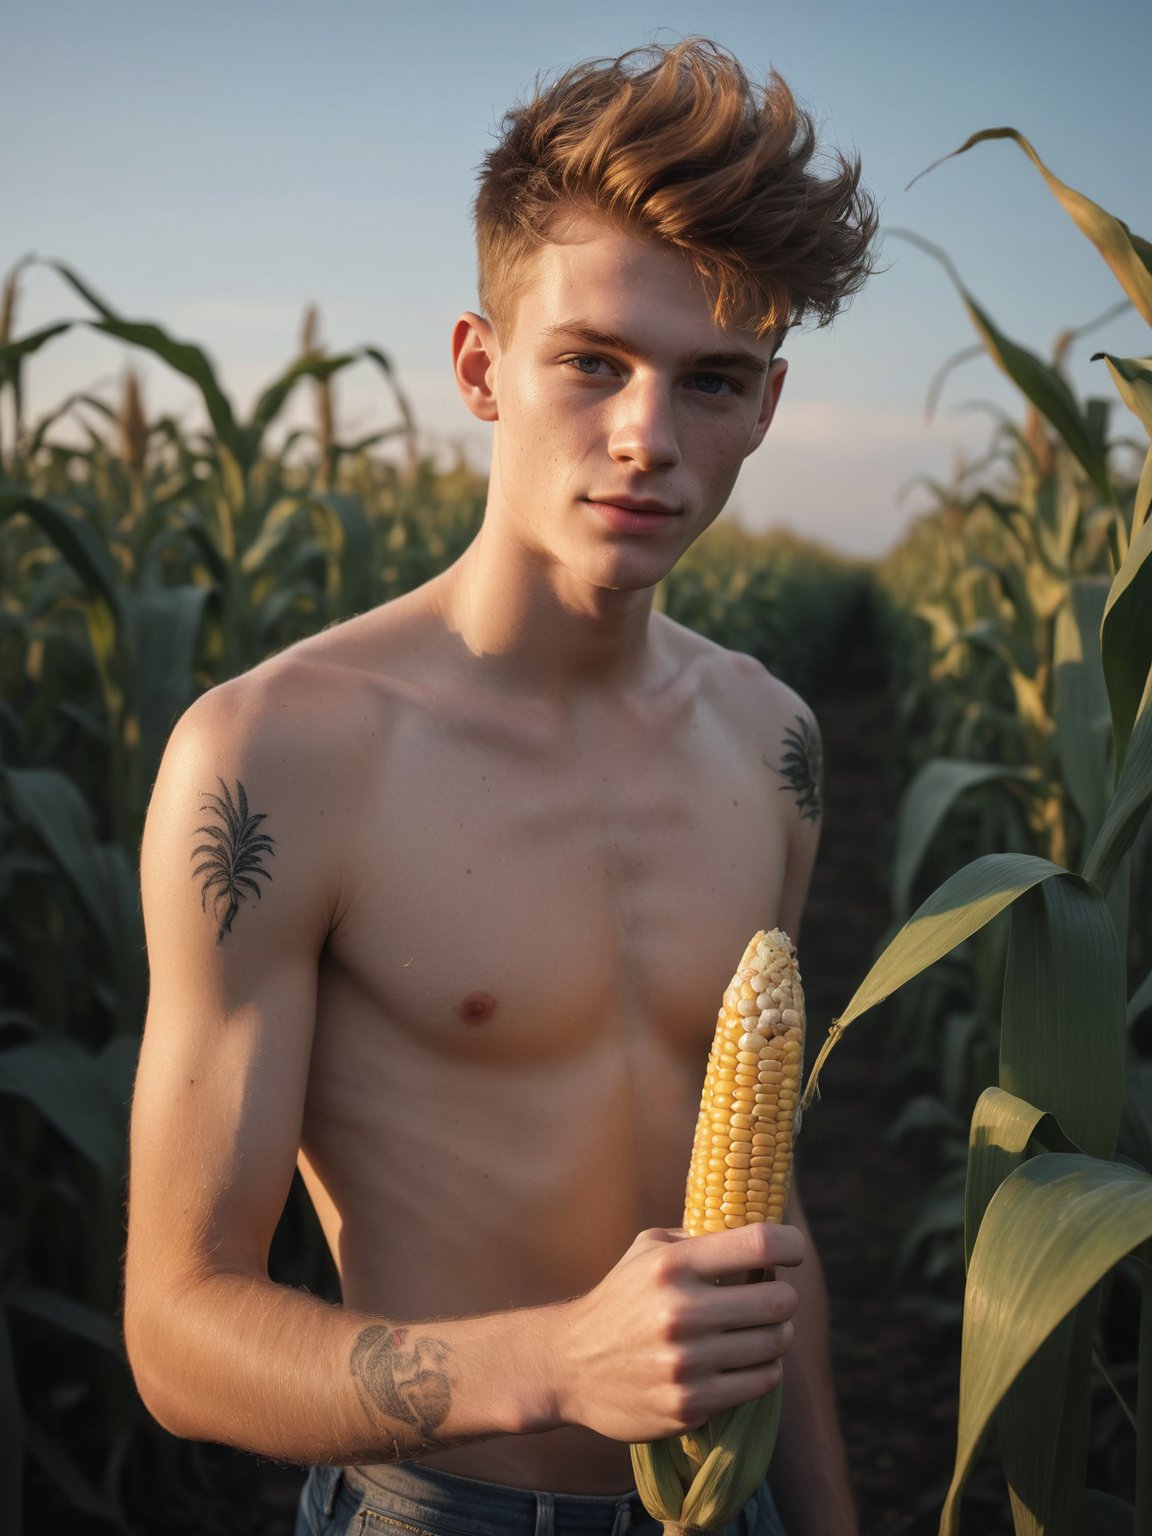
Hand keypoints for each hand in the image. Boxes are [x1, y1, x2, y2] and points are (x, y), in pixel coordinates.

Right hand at [548, 1223, 803, 1441]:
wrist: (570, 1366)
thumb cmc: (619, 1299)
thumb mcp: (646, 1251)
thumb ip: (698, 1237)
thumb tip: (755, 1230)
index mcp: (673, 1265)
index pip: (758, 1244)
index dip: (790, 1244)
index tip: (793, 1250)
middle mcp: (681, 1312)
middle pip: (779, 1300)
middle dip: (783, 1298)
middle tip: (771, 1299)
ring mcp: (686, 1362)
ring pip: (775, 1344)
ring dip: (775, 1336)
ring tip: (757, 1331)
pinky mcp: (689, 1404)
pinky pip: (759, 1382)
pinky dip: (762, 1370)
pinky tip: (744, 1361)